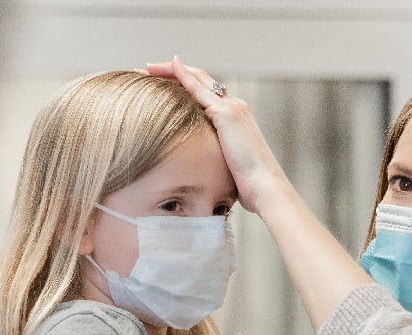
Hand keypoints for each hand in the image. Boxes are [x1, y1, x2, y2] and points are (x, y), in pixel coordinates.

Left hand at [146, 57, 289, 214]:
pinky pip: (198, 89)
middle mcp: (235, 106)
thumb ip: (217, 159)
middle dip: (173, 72)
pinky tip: (164, 69)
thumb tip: (204, 173)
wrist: (265, 188)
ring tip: (146, 69)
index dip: (185, 86)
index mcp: (236, 119)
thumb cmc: (250, 186)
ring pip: (197, 79)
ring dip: (170, 70)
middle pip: (200, 80)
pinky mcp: (226, 113)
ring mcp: (231, 107)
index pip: (206, 95)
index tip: (163, 87)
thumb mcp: (229, 167)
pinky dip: (181, 76)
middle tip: (148, 70)